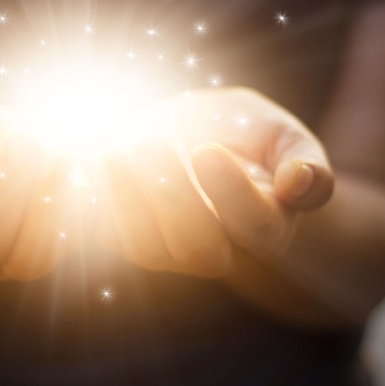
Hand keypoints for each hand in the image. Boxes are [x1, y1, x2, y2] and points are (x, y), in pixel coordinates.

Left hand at [95, 87, 333, 276]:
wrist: (196, 138)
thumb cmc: (245, 135)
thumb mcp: (282, 135)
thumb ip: (304, 161)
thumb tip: (301, 183)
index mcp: (264, 223)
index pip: (254, 225)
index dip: (231, 194)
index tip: (207, 150)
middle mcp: (216, 248)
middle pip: (196, 248)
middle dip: (172, 199)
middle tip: (151, 142)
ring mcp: (167, 249)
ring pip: (145, 248)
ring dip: (125, 201)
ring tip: (113, 149)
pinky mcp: (124, 238)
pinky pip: (102, 238)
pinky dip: (90, 205)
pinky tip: (81, 162)